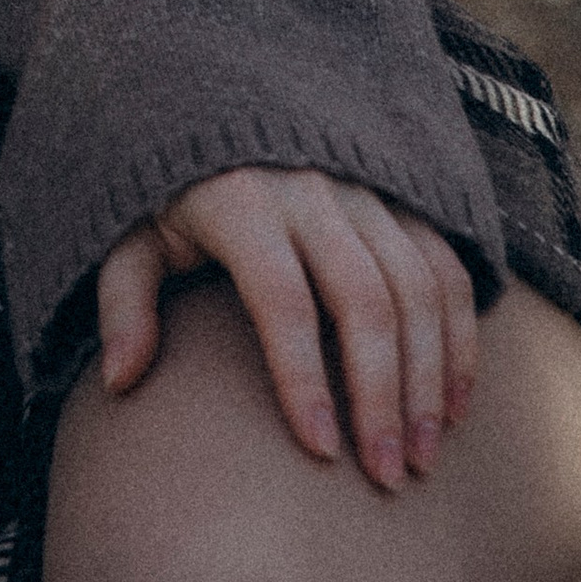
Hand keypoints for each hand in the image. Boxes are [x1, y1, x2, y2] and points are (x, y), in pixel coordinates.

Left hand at [95, 168, 478, 493]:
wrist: (220, 104)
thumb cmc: (170, 191)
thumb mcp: (129, 234)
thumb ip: (125, 301)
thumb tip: (120, 380)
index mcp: (240, 201)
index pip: (283, 298)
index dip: (302, 377)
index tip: (318, 452)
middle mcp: (311, 191)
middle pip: (365, 300)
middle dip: (382, 396)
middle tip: (385, 477)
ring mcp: (364, 192)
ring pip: (417, 290)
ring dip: (430, 380)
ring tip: (421, 458)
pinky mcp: (400, 200)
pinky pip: (444, 270)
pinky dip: (460, 339)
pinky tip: (455, 408)